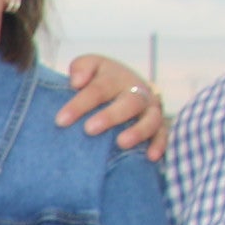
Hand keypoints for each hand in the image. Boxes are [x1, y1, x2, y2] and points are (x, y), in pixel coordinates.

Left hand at [52, 55, 168, 158]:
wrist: (130, 86)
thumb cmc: (101, 80)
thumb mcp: (91, 67)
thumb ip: (81, 68)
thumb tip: (76, 81)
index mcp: (116, 77)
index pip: (98, 88)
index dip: (80, 104)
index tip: (61, 120)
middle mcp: (137, 91)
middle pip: (128, 102)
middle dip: (110, 116)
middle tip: (89, 129)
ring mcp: (150, 109)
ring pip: (150, 118)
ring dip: (138, 131)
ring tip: (121, 143)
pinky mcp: (160, 125)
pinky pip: (164, 135)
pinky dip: (160, 145)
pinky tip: (151, 156)